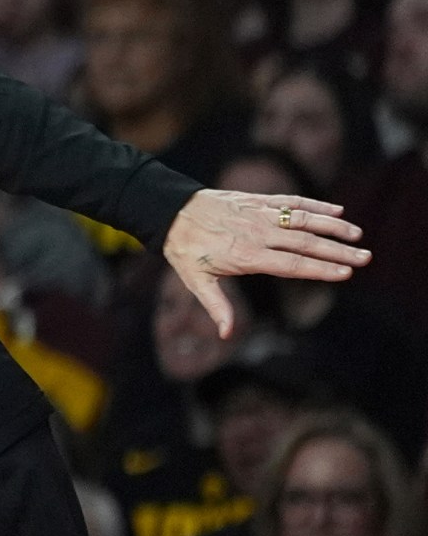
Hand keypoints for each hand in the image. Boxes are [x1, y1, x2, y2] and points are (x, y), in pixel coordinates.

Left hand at [163, 189, 369, 336]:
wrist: (171, 211)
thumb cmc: (185, 250)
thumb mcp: (196, 281)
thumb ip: (216, 306)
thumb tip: (226, 335)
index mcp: (247, 256)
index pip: (291, 264)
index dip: (320, 269)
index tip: (345, 274)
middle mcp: (258, 233)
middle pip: (305, 243)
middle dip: (337, 251)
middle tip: (365, 258)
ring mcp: (260, 215)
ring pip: (303, 219)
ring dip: (333, 227)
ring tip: (358, 235)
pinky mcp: (258, 200)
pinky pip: (291, 201)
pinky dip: (315, 205)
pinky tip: (336, 211)